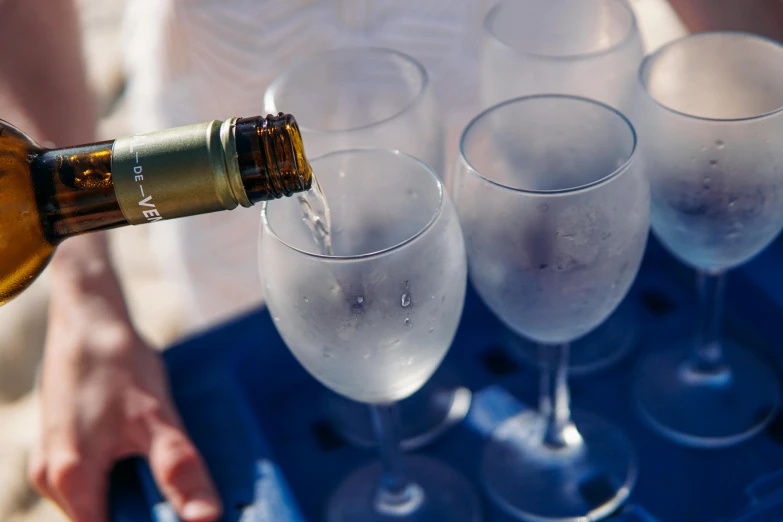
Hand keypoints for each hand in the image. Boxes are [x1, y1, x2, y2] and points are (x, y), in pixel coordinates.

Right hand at [28, 235, 221, 521]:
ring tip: (176, 485)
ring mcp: (53, 463)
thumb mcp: (156, 415)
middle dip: (146, 517)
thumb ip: (177, 470)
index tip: (182, 519)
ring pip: (100, 503)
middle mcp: (51, 479)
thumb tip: (205, 518)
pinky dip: (125, 480)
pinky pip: (94, 481)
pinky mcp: (64, 447)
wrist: (88, 316)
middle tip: (187, 500)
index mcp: (70, 479)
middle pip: (103, 521)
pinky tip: (152, 463)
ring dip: (137, 500)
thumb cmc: (117, 361)